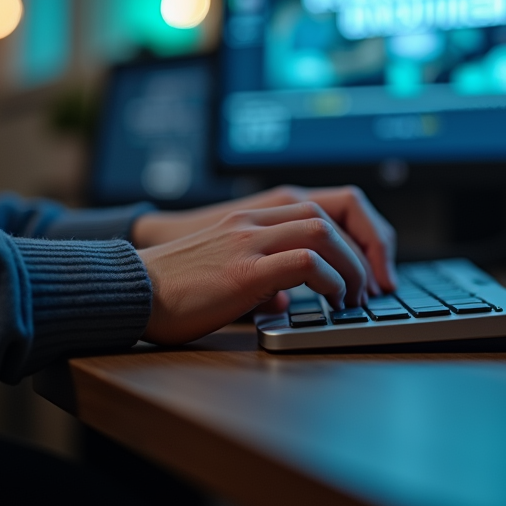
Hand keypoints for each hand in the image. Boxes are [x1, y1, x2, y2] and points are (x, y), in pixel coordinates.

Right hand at [132, 185, 396, 292]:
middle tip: (375, 286)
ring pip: (324, 231)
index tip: (371, 267)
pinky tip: (333, 300)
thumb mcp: (227, 269)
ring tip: (355, 296)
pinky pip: (306, 262)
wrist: (129, 291)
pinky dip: (332, 280)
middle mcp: (255, 219)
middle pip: (334, 212)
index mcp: (253, 216)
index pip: (325, 205)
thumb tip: (288, 296)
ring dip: (353, 265)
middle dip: (368, 249)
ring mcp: (249, 240)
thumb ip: (262, 271)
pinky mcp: (244, 269)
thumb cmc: (175, 288)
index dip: (359, 232)